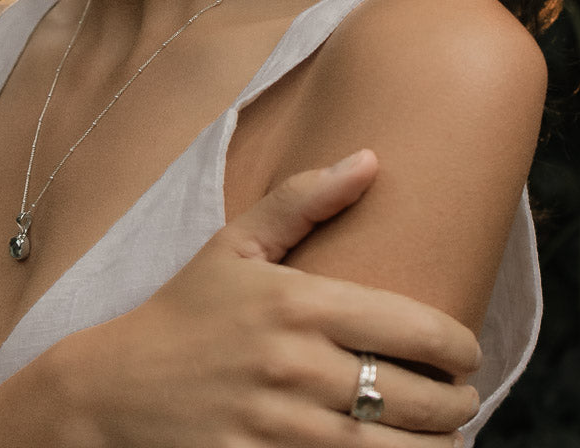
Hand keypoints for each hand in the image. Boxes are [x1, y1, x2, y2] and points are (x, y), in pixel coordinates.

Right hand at [59, 150, 479, 447]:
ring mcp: (281, 430)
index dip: (459, 347)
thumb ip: (301, 199)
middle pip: (420, 399)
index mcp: (296, 302)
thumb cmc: (184, 312)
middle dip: (457, 404)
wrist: (115, 388)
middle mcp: (295, 366)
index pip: (416, 328)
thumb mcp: (234, 245)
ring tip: (445, 439)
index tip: (464, 353)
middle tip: (458, 399)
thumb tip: (369, 160)